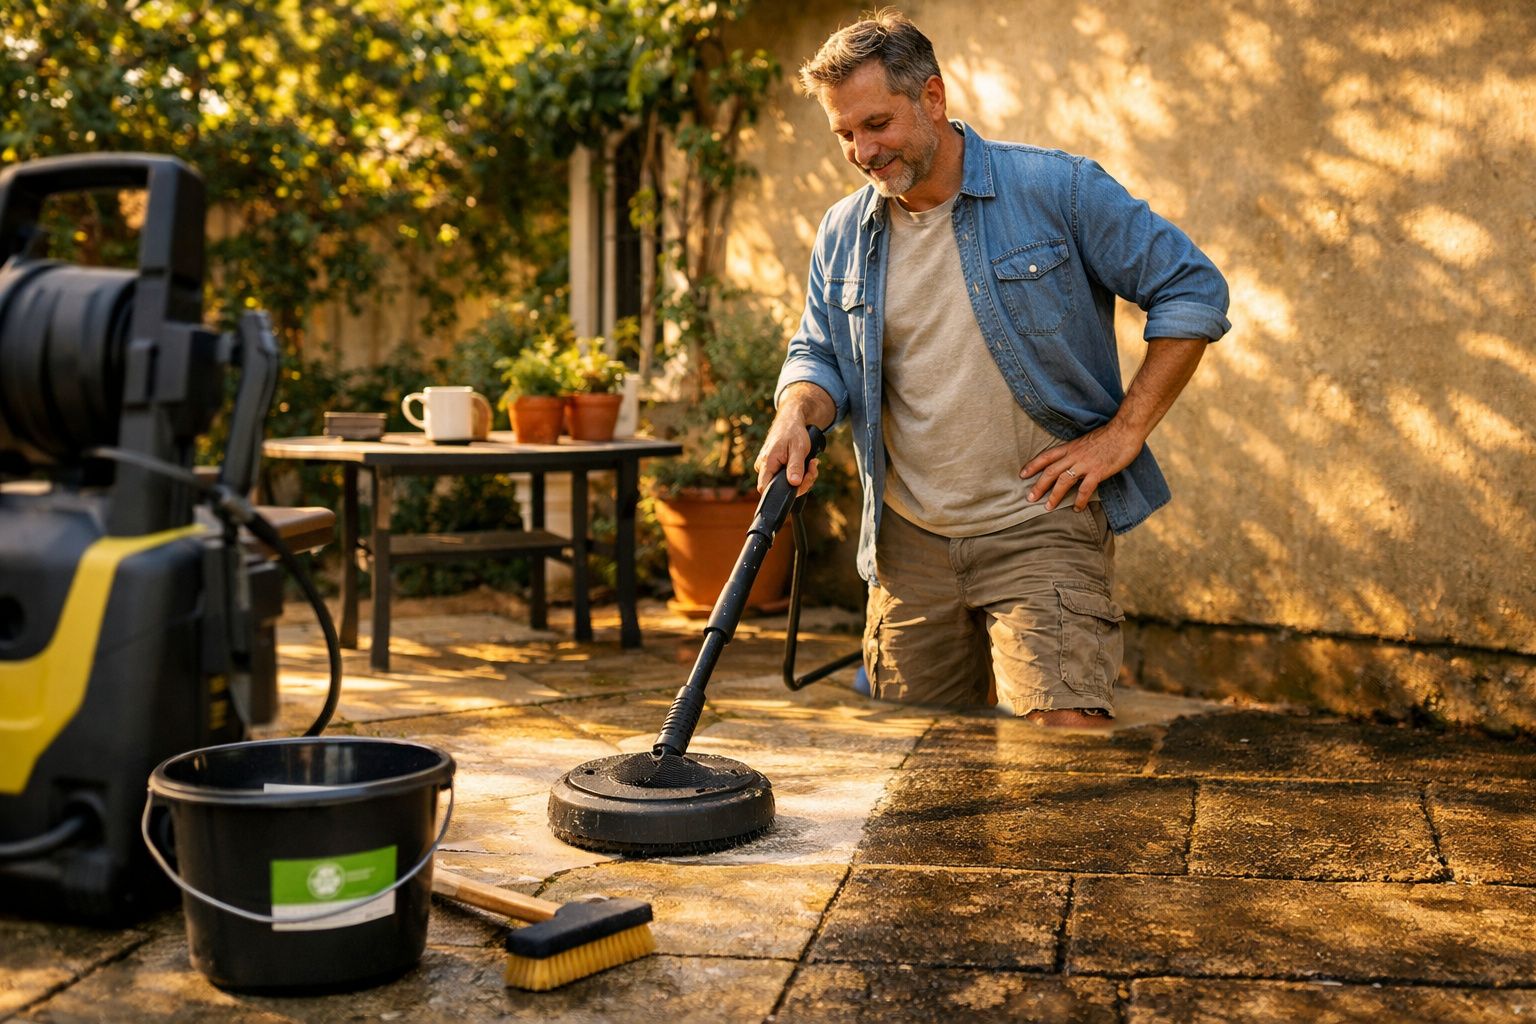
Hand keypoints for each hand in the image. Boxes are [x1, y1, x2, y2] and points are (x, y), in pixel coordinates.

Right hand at [755, 414, 820, 496]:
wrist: (790, 421)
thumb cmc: (793, 432)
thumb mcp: (798, 448)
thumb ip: (795, 466)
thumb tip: (794, 483)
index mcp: (767, 462)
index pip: (765, 488)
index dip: (782, 492)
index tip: (800, 482)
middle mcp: (764, 467)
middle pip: (779, 488)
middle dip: (801, 483)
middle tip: (812, 469)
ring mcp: (769, 467)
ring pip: (785, 483)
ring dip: (803, 478)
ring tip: (811, 464)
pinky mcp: (775, 467)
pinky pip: (787, 477)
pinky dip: (799, 474)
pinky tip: (807, 465)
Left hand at [1022, 421, 1142, 511]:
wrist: (1125, 430)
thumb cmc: (1108, 436)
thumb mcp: (1086, 441)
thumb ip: (1076, 452)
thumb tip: (1070, 462)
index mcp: (1070, 447)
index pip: (1046, 456)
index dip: (1033, 465)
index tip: (1022, 474)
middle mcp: (1074, 455)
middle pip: (1050, 471)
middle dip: (1038, 486)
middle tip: (1029, 498)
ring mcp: (1086, 464)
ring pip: (1063, 481)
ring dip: (1054, 496)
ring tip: (1047, 507)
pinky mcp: (1098, 471)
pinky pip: (1085, 489)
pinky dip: (1079, 500)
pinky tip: (1076, 509)